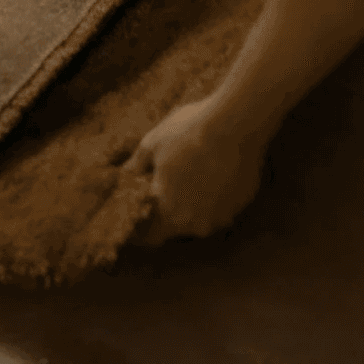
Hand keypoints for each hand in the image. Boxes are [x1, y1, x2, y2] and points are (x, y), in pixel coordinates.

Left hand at [126, 95, 269, 245]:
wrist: (235, 126)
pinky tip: (207, 174)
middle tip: (158, 189)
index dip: (140, 231)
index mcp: (170, 213)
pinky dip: (210, 197)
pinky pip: (219, 207)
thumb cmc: (186, 134)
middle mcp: (198, 224)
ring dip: (189, 205)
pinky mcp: (241, 205)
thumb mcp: (150, 146)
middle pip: (175, 227)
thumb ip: (135, 168)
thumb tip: (123, 177)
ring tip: (184, 178)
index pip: (151, 237)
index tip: (134, 219)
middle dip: (164, 214)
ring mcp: (223, 217)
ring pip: (198, 218)